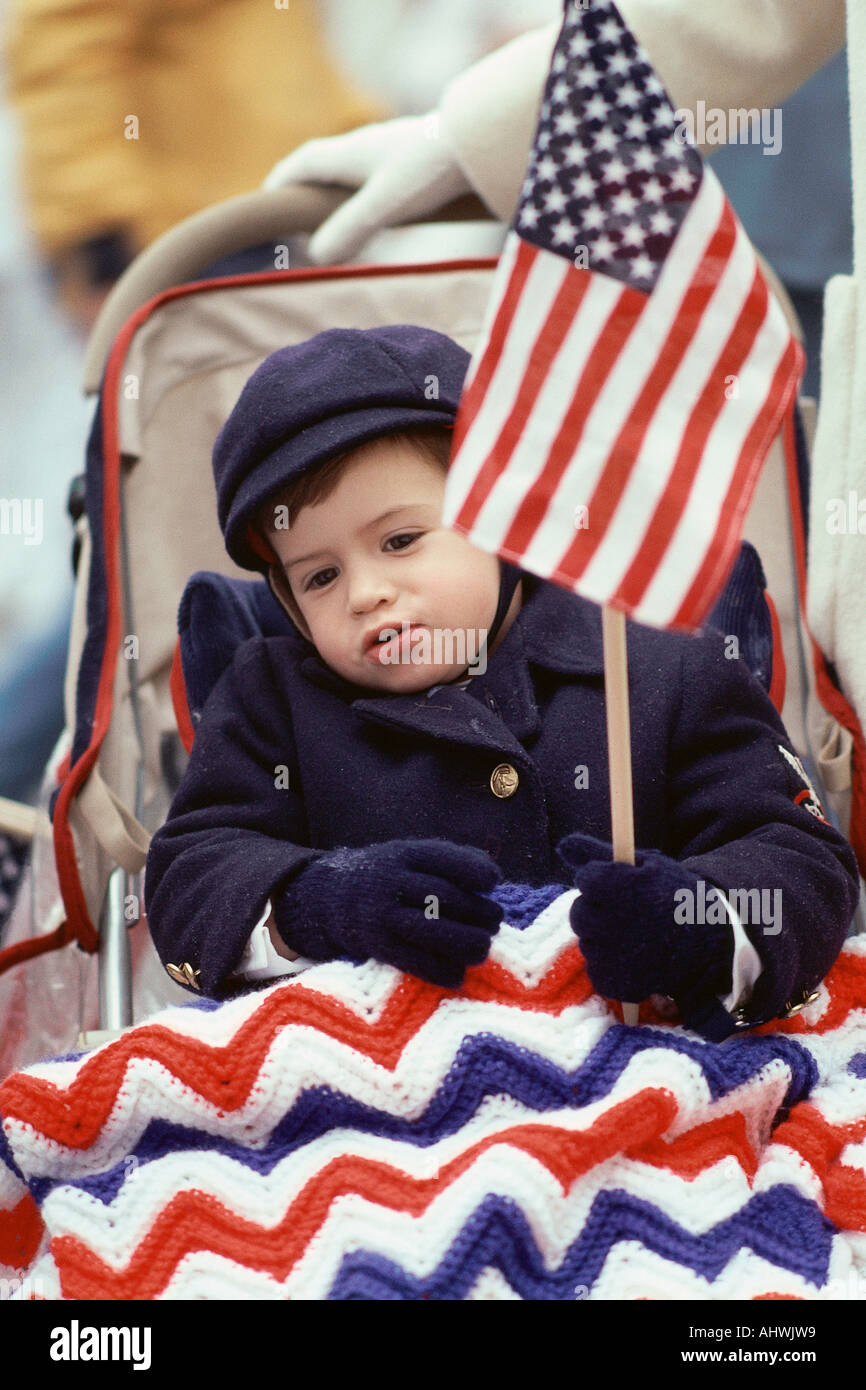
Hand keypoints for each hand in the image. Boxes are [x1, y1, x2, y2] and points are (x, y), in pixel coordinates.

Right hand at [261, 113, 472, 263]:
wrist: (480, 141)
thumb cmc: (430, 170)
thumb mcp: (385, 205)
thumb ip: (349, 229)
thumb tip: (315, 255)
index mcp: (349, 153)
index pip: (302, 164)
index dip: (280, 182)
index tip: (266, 201)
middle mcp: (365, 146)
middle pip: (322, 163)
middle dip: (303, 185)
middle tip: (293, 211)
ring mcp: (390, 150)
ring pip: (349, 167)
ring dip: (333, 188)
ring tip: (330, 215)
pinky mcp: (413, 158)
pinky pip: (374, 173)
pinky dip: (361, 190)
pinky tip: (375, 205)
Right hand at [271, 838, 502, 986]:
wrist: (329, 899)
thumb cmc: (389, 878)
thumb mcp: (410, 857)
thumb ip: (450, 861)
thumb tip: (493, 876)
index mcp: (402, 854)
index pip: (443, 858)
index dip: (473, 870)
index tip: (494, 882)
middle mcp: (390, 880)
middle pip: (442, 896)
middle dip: (476, 911)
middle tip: (494, 923)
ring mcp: (380, 913)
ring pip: (430, 929)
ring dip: (464, 942)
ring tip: (482, 949)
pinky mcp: (375, 945)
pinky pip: (412, 960)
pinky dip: (439, 970)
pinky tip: (457, 975)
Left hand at [555, 832, 733, 1025]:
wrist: (712, 942)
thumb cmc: (676, 896)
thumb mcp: (644, 865)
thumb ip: (598, 854)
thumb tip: (562, 845)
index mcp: (620, 887)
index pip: (586, 878)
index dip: (602, 880)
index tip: (621, 886)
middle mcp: (612, 922)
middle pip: (579, 913)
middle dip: (597, 910)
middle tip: (625, 913)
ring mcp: (613, 956)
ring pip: (586, 942)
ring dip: (603, 938)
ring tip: (635, 936)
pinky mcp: (615, 982)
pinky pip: (596, 970)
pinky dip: (611, 965)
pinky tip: (634, 957)